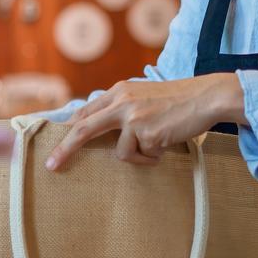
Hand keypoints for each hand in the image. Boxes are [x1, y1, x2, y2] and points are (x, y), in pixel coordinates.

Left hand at [45, 74, 245, 170]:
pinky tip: (167, 142)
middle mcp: (121, 101)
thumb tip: (100, 133)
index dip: (67, 129)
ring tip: (158, 142)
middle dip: (65, 149)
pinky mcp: (147, 132)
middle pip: (83, 129)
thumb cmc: (177, 101)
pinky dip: (153, 157)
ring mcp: (133, 117)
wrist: (206, 97)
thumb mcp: (143, 97)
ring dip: (139, 155)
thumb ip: (122, 109)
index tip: (53, 145)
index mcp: (118, 91)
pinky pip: (142, 157)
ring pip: (120, 153)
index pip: (85, 112)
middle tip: (51, 166)